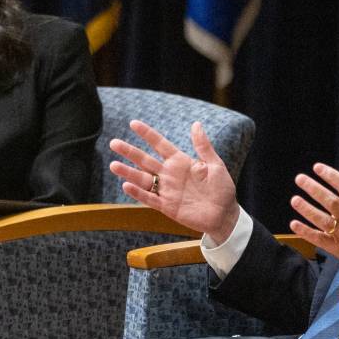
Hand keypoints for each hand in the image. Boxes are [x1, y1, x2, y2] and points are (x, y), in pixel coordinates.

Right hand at [111, 119, 239, 241]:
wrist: (225, 215)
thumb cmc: (222, 189)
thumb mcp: (215, 165)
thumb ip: (203, 146)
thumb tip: (196, 124)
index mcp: (180, 162)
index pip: (160, 144)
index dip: (147, 134)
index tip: (133, 123)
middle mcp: (170, 174)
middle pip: (145, 160)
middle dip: (130, 152)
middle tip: (113, 142)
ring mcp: (167, 190)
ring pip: (143, 179)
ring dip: (128, 172)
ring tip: (113, 165)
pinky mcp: (167, 206)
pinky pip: (149, 198)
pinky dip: (138, 193)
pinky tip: (126, 185)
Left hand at [290, 154, 338, 270]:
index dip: (331, 176)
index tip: (317, 167)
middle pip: (331, 202)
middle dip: (314, 189)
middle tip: (299, 179)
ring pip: (322, 220)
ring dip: (307, 210)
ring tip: (294, 200)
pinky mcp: (335, 245)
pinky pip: (318, 238)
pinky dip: (306, 232)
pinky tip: (294, 223)